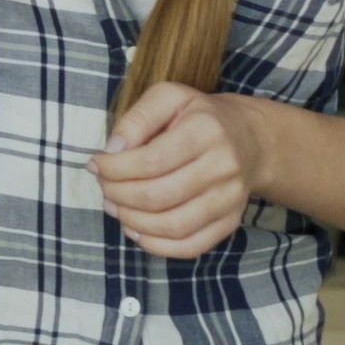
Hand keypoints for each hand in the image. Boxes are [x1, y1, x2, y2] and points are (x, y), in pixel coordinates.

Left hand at [90, 82, 266, 258]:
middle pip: (159, 196)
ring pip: (172, 226)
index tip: (95, 164)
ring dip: (132, 221)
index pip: (151, 161)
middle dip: (119, 195)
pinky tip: (135, 229)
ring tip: (114, 207)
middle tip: (103, 187)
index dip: (115, 168)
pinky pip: (190, 246)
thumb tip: (112, 150)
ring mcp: (230, 200)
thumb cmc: (198, 116)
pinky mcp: (230, 223)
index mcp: (206, 131)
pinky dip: (156, 245)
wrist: (249, 139)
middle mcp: (223, 167)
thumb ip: (138, 118)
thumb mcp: (169, 97)